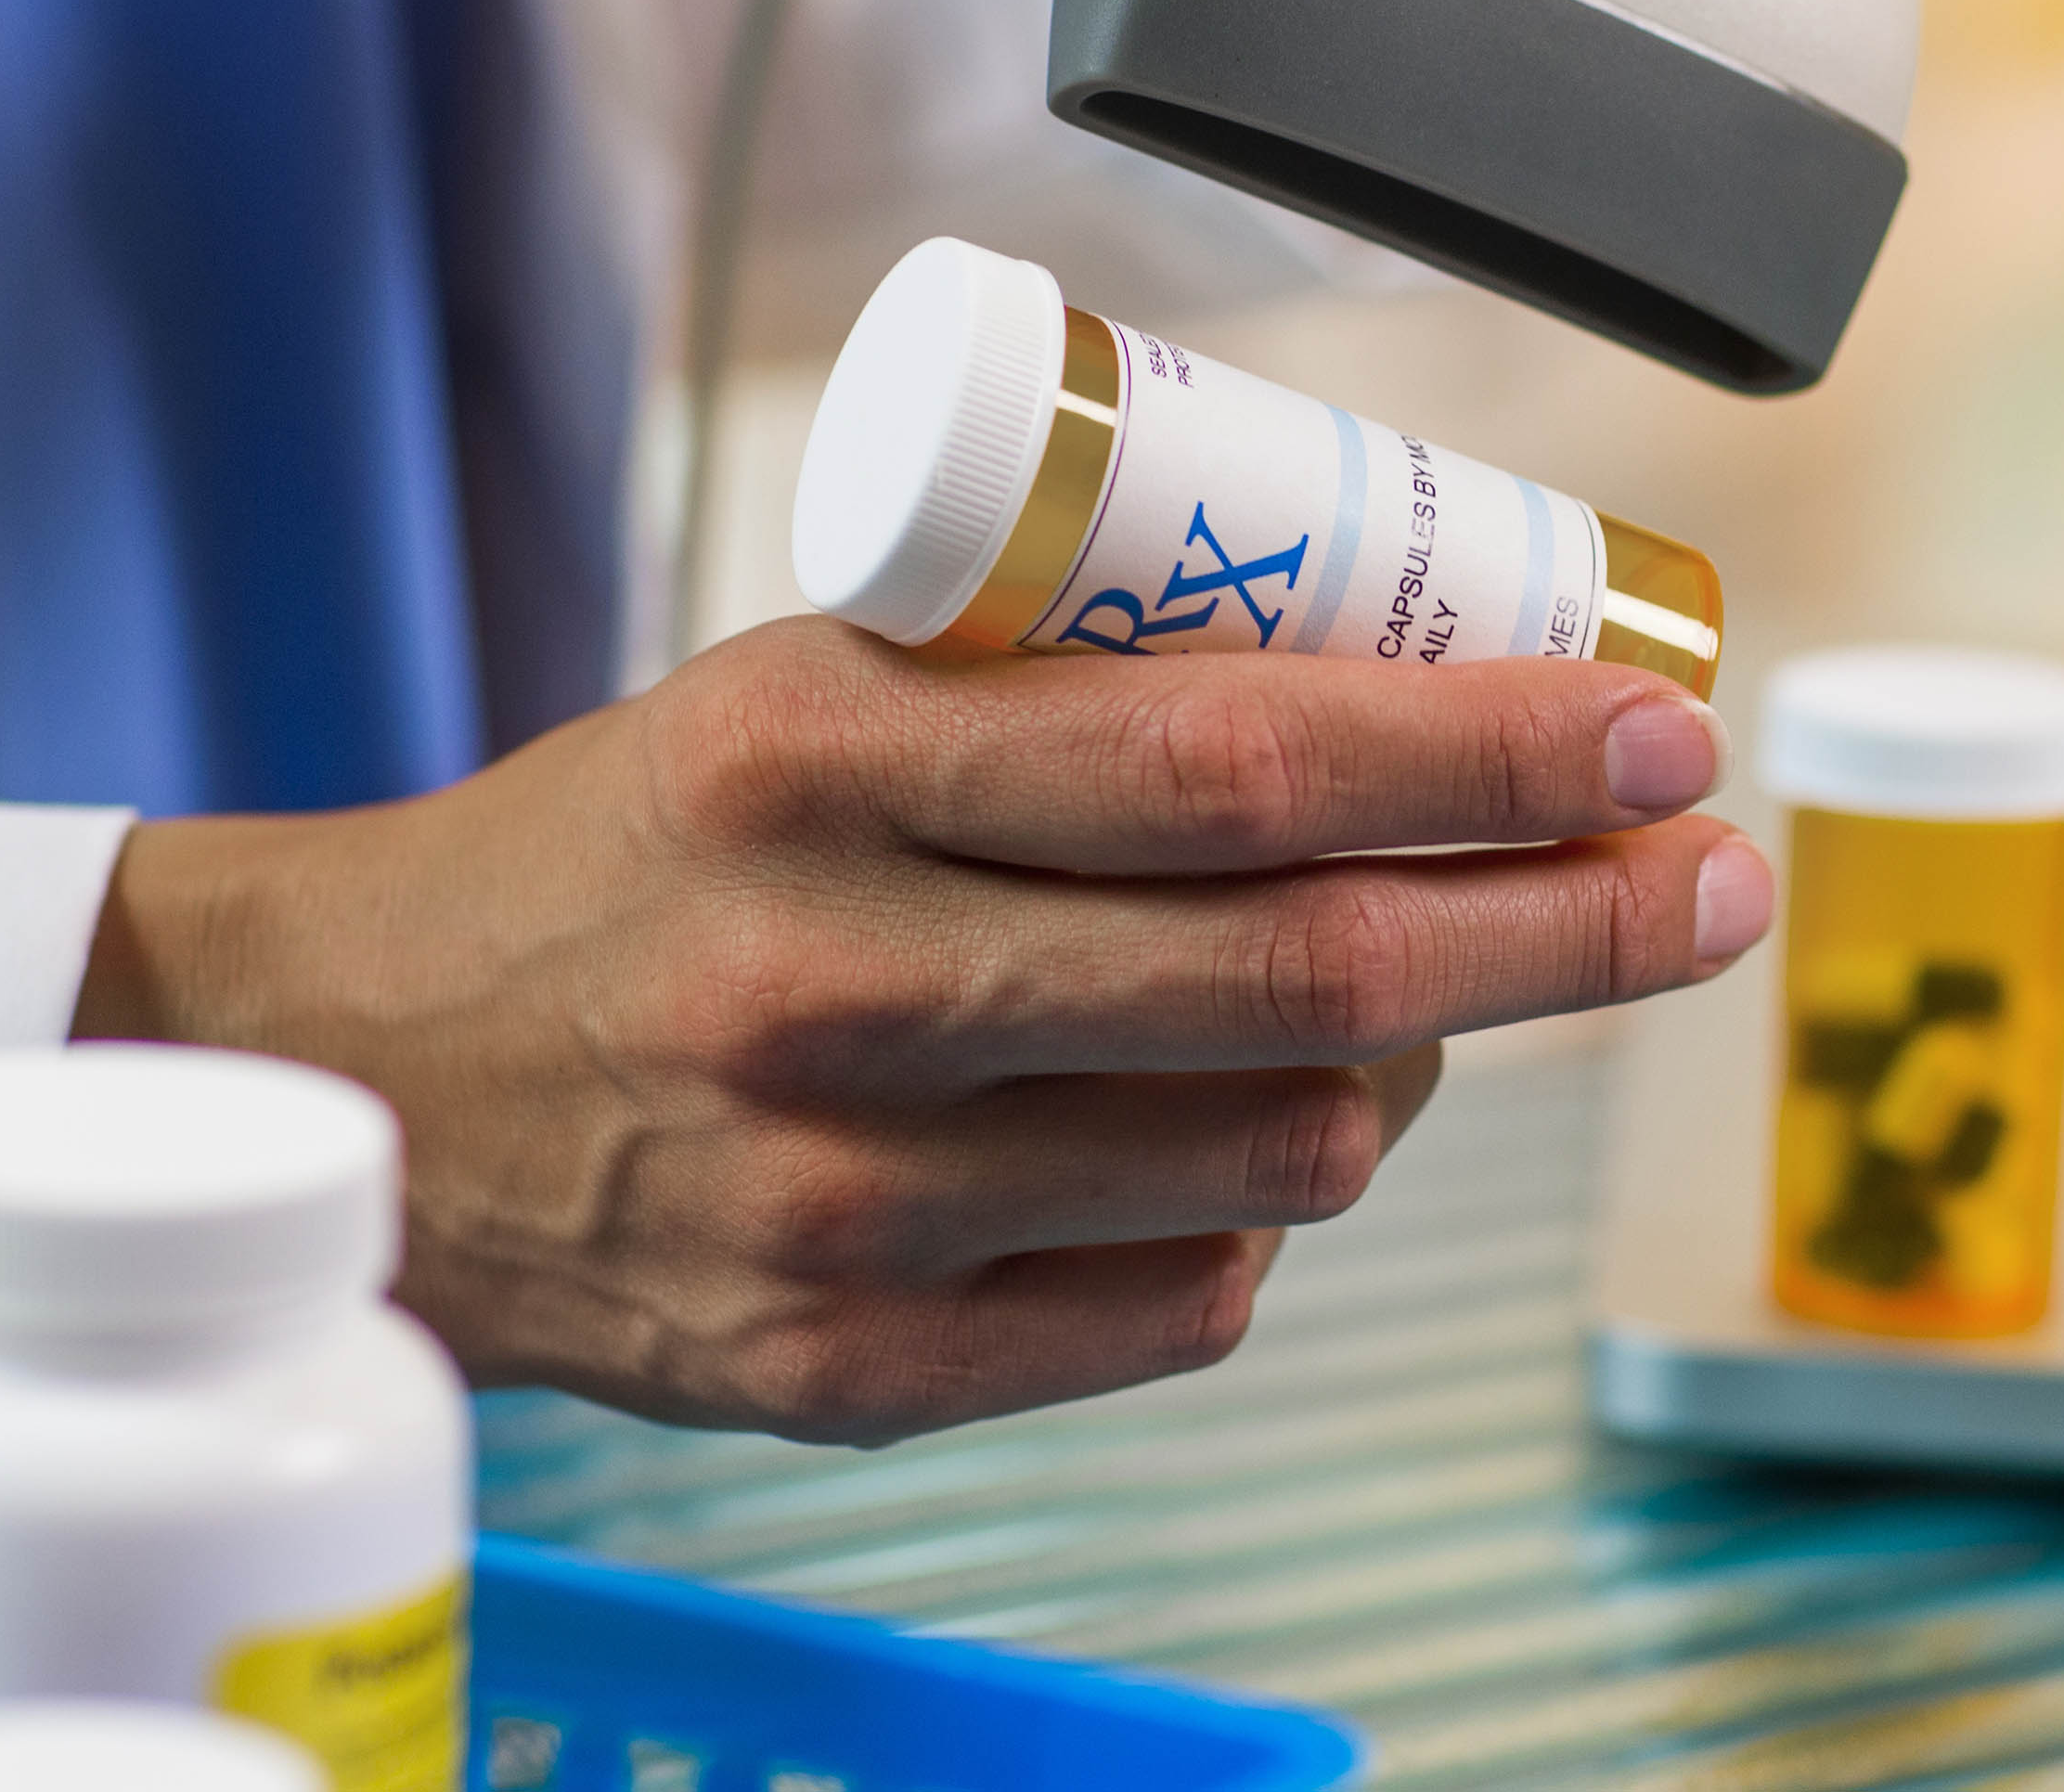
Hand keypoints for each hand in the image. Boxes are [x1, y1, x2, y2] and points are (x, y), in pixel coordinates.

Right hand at [75, 618, 1765, 1441]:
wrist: (357, 1074)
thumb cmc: (632, 846)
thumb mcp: (802, 689)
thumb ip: (1059, 701)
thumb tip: (1403, 712)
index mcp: (815, 765)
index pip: (1241, 758)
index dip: (1495, 750)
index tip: (1662, 727)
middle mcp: (833, 992)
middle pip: (1314, 974)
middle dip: (1572, 924)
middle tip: (1706, 875)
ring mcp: (843, 1210)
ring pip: (1284, 1157)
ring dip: (1417, 1066)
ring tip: (1432, 990)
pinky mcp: (845, 1375)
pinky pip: (1183, 1309)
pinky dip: (1266, 1216)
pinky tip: (1236, 1134)